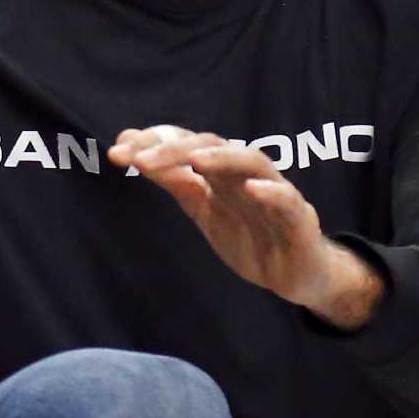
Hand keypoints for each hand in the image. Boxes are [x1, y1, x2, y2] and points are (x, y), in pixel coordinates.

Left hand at [109, 126, 384, 327]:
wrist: (295, 275)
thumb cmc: (249, 234)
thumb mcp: (204, 209)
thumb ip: (175, 182)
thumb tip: (133, 153)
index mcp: (220, 173)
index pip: (186, 145)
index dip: (155, 142)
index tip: (118, 148)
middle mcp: (245, 175)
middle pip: (212, 147)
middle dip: (175, 149)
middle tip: (139, 158)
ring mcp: (275, 194)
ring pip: (252, 162)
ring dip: (223, 158)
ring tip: (194, 159)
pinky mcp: (300, 221)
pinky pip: (288, 201)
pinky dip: (271, 192)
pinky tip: (252, 190)